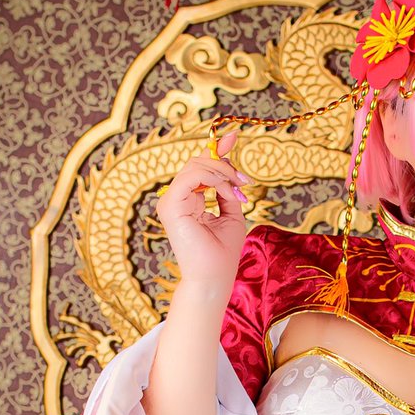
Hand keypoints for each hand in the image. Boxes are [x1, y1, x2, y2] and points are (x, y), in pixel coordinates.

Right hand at [155, 130, 247, 295]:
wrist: (214, 277)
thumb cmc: (223, 253)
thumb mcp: (232, 214)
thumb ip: (228, 190)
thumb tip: (230, 165)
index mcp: (188, 201)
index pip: (199, 167)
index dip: (215, 150)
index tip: (233, 137)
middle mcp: (176, 199)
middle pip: (197, 162)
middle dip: (225, 165)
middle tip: (245, 181)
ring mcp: (170, 202)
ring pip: (195, 166)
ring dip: (222, 173)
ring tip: (238, 190)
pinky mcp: (170, 206)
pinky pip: (192, 176)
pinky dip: (214, 179)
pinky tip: (228, 192)